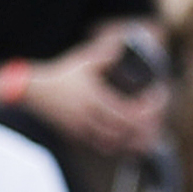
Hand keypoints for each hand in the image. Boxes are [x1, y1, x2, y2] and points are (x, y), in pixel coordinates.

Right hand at [23, 36, 165, 156]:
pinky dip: (120, 147)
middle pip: (125, 132)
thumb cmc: (61, 75)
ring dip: (135, 141)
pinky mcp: (78, 137)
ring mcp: (82, 131)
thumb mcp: (85, 61)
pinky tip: (130, 141)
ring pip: (115, 144)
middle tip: (158, 116)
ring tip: (150, 132)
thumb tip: (127, 44)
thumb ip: (107, 54)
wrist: (34, 94)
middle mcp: (88, 119)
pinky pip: (103, 148)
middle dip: (146, 126)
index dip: (148, 108)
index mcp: (93, 99)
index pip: (128, 112)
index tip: (157, 95)